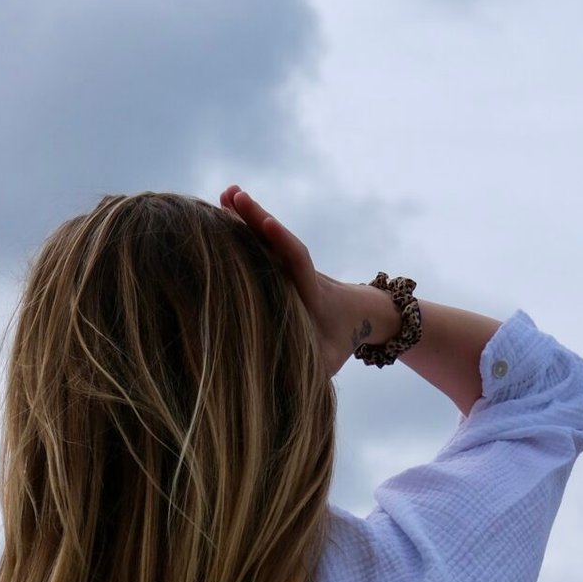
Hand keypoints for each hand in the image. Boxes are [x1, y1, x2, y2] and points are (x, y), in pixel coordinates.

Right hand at [218, 186, 397, 376]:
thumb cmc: (340, 340)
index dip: (281, 241)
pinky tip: (222, 211)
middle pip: (277, 238)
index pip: (296, 260)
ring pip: (266, 236)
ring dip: (246, 215)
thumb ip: (314, 368)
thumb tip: (293, 387)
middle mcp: (299, 271)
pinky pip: (260, 242)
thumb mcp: (329, 358)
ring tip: (223, 193)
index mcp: (310, 290)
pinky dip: (244, 227)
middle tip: (232, 195)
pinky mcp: (280, 265)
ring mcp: (288, 266)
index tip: (267, 223)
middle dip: (255, 217)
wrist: (360, 314)